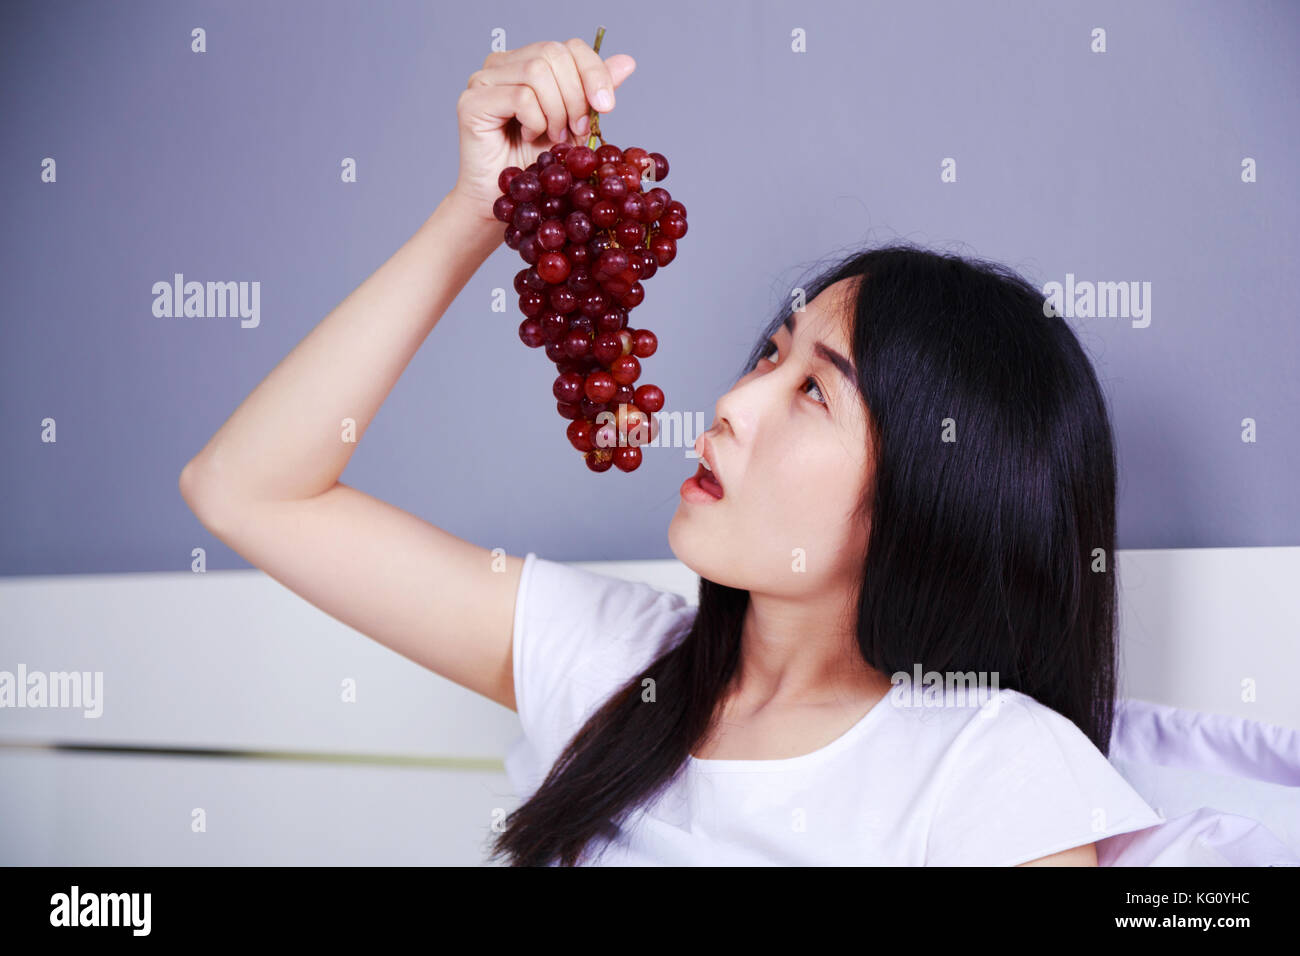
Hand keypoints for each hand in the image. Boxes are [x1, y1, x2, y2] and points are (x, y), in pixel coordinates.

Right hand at [452, 38, 635, 223]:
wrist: (508, 200)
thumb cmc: (536, 165)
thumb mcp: (576, 125)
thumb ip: (594, 92)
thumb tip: (626, 62)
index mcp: (528, 63)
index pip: (568, 47)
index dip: (593, 72)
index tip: (607, 106)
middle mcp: (503, 64)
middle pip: (553, 54)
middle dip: (575, 96)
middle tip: (575, 130)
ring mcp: (483, 80)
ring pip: (537, 73)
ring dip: (556, 111)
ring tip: (552, 136)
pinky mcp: (472, 102)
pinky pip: (520, 97)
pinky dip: (536, 122)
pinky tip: (531, 138)